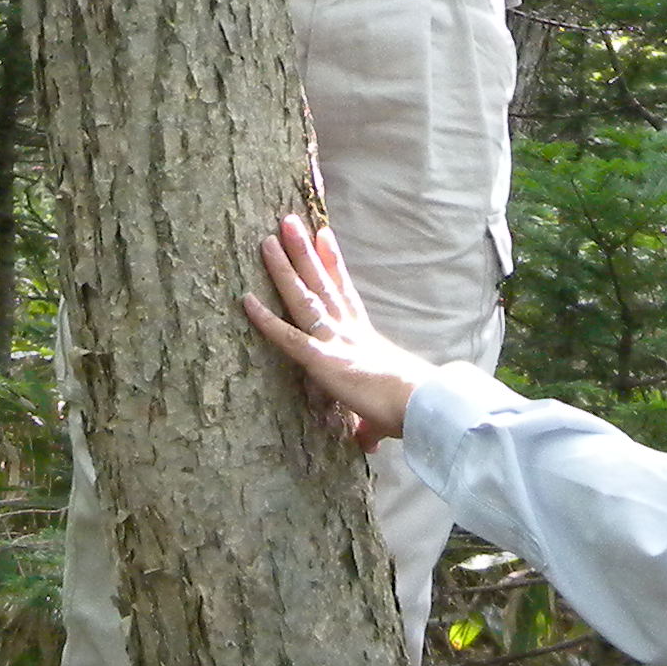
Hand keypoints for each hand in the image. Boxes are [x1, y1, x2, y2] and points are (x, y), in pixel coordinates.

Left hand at [241, 213, 430, 449]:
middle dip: (304, 250)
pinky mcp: (321, 359)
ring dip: (285, 266)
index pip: (345, 293)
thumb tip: (368, 444)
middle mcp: (348, 330)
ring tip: (269, 237)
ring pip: (304, 297)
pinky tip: (246, 300)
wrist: (420, 404)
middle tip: (288, 221)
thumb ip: (369, 425)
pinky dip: (265, 319)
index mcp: (364, 337)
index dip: (333, 263)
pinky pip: (287, 336)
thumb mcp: (383, 413)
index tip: (324, 235)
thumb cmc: (409, 407)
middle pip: (322, 282)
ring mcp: (334, 340)